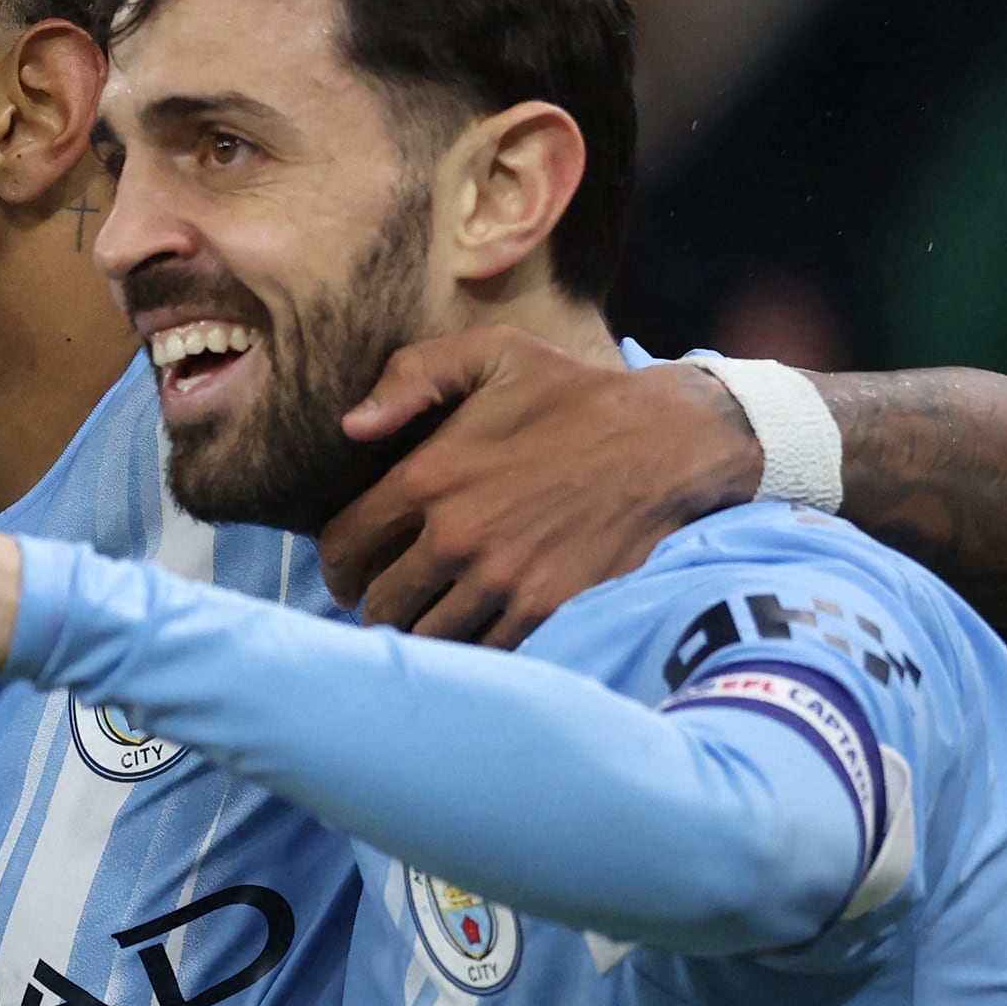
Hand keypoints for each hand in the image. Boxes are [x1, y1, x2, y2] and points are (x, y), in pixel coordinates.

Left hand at [323, 335, 754, 643]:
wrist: (668, 442)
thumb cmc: (575, 394)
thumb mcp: (493, 353)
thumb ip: (412, 375)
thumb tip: (350, 427)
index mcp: (431, 476)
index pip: (346, 544)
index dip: (338, 569)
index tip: (348, 579)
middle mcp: (459, 535)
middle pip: (383, 603)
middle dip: (379, 608)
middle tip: (392, 607)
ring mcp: (504, 579)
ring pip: (430, 637)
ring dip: (424, 635)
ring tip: (432, 624)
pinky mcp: (548, 610)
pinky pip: (486, 652)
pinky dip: (475, 650)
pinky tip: (479, 635)